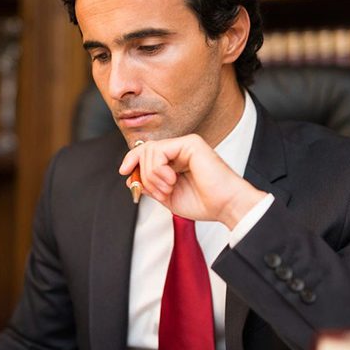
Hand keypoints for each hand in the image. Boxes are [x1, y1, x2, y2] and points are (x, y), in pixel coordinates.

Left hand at [119, 134, 266, 228]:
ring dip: (152, 176)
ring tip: (169, 188)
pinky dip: (158, 169)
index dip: (132, 160)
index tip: (124, 172)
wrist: (225, 206)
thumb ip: (150, 186)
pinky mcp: (191, 143)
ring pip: (149, 151)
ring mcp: (186, 144)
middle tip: (160, 192)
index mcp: (176, 160)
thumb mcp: (167, 197)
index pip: (146, 153)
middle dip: (144, 175)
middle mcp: (180, 150)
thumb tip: (130, 178)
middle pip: (144, 151)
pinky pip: (159, 150)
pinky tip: (171, 180)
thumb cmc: (203, 203)